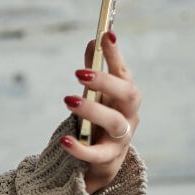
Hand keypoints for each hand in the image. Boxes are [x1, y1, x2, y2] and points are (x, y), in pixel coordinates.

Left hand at [60, 31, 141, 193]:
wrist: (104, 160)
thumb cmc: (101, 120)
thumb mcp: (97, 94)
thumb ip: (95, 68)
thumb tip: (92, 41)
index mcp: (126, 96)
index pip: (123, 71)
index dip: (116, 53)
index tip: (106, 34)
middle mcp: (129, 114)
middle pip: (127, 94)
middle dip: (106, 81)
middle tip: (79, 72)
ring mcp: (122, 137)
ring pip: (115, 123)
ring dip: (92, 110)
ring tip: (68, 99)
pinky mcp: (109, 159)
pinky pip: (97, 154)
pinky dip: (81, 148)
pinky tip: (65, 140)